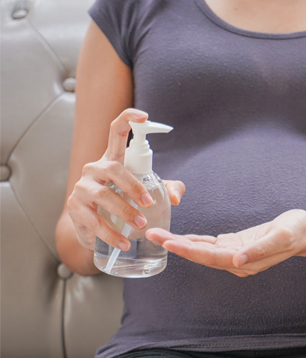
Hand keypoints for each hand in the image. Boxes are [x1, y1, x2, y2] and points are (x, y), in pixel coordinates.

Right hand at [65, 108, 185, 250]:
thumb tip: (177, 198)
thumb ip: (167, 189)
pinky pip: (94, 221)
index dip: (129, 119)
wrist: (94, 229)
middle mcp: (95, 169)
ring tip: (140, 224)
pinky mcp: (75, 209)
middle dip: (132, 186)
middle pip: (114, 169)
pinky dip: (111, 234)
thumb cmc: (124, 203)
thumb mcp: (148, 193)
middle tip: (149, 203)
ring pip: (103, 196)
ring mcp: (83, 188)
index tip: (145, 115)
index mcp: (113, 159)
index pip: (117, 131)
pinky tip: (124, 242)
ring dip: (124, 211)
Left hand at [145, 209, 305, 276]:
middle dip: (176, 246)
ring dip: (180, 243)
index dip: (189, 251)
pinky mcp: (235, 245)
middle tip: (152, 234)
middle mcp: (236, 261)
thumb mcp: (282, 237)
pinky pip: (209, 244)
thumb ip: (260, 249)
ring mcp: (234, 254)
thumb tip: (238, 260)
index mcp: (245, 262)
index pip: (211, 257)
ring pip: (201, 250)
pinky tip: (179, 237)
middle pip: (200, 255)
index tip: (170, 243)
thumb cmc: (296, 231)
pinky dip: (193, 241)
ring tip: (158, 234)